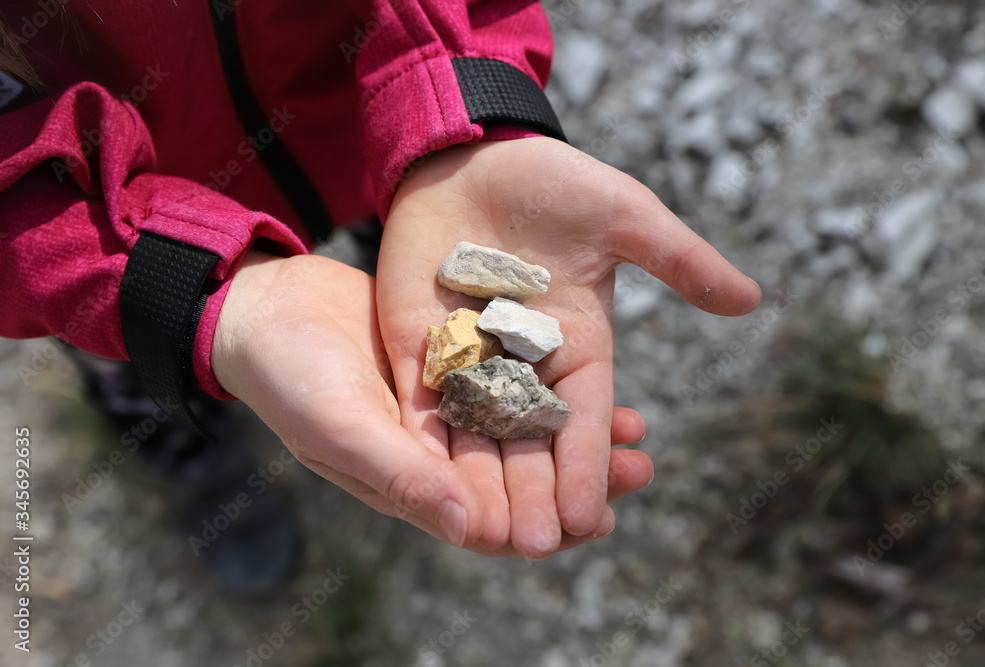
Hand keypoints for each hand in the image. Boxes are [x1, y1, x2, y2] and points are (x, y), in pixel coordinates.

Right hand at [211, 250, 653, 555]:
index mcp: (411, 481)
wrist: (268, 306)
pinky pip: (516, 383)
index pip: (489, 520)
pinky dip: (552, 388)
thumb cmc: (290, 375)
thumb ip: (401, 474)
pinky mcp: (456, 364)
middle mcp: (437, 452)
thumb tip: (471, 528)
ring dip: (578, 438)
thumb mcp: (340, 425)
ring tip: (636, 433)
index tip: (596, 519)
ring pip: (526, 432)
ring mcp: (449, 407)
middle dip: (578, 481)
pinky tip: (595, 384)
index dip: (542, 522)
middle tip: (639, 470)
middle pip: (521, 479)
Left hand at [378, 137, 760, 557]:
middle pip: (531, 443)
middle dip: (534, 493)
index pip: (585, 420)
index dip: (589, 467)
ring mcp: (470, 360)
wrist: (472, 153)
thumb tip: (751, 299)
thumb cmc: (552, 181)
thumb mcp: (624, 217)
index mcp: (580, 346)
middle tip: (536, 547)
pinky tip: (425, 486)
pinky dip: (427, 447)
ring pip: (478, 437)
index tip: (592, 517)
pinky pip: (424, 406)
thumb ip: (679, 261)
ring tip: (483, 536)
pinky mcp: (421, 348)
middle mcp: (526, 366)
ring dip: (480, 486)